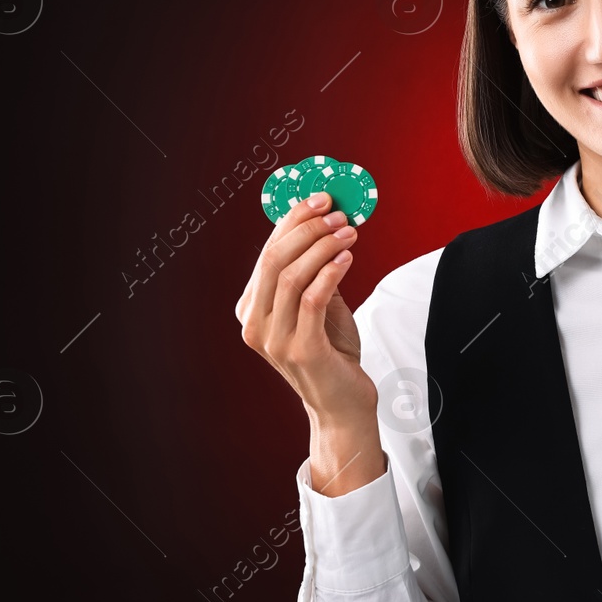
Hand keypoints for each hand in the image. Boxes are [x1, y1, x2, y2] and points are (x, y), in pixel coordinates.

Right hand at [236, 191, 382, 490]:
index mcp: (251, 309)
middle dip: (306, 228)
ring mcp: (274, 340)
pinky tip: (348, 258)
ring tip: (350, 232)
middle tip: (337, 211)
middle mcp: (254, 324)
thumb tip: (326, 221)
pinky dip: (330, 272)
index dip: (291, 221)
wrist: (343, 404)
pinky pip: (312, 299)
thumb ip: (314, 271)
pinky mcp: (301, 350)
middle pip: (273, 260)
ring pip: (291, 276)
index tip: (320, 198)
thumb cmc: (332, 352)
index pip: (266, 253)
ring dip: (323, 246)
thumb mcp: (319, 305)